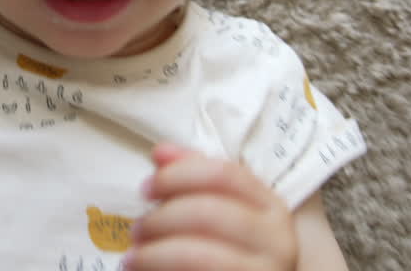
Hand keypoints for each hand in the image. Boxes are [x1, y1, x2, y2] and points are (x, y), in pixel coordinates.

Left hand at [126, 143, 296, 270]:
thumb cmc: (232, 251)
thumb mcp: (223, 210)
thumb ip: (195, 178)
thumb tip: (161, 153)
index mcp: (270, 207)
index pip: (224, 175)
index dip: (178, 176)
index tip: (146, 188)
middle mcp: (275, 240)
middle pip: (208, 213)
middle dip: (162, 219)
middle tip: (136, 230)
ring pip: (200, 256)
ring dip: (156, 253)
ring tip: (134, 258)